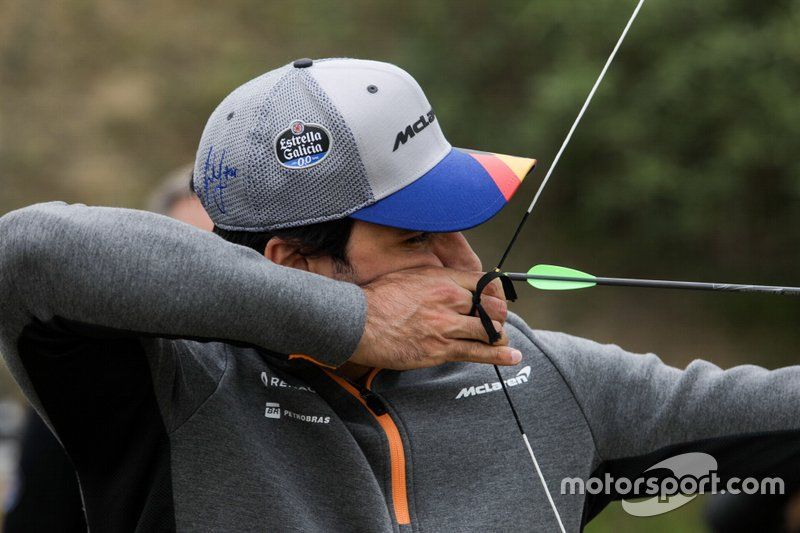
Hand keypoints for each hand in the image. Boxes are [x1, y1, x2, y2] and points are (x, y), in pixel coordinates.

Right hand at [351, 266, 520, 369]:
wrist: (358, 322)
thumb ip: (435, 279)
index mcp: (442, 279)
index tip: (497, 300)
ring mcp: (445, 327)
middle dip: (498, 316)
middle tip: (495, 322)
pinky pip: (477, 353)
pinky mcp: (440, 350)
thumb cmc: (379, 298)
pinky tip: (511, 357)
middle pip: (492, 308)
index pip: (485, 282)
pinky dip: (499, 356)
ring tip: (500, 340)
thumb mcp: (410, 276)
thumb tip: (450, 284)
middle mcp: (449, 300)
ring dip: (497, 336)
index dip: (496, 293)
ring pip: (489, 331)